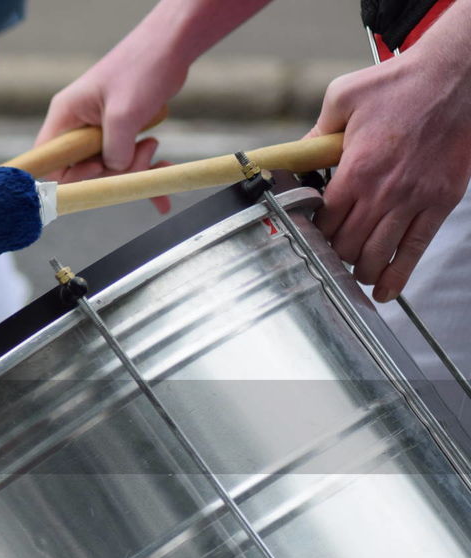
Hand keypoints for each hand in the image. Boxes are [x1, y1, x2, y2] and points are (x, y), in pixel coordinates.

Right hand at [33, 24, 189, 212]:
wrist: (171, 45)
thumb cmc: (142, 67)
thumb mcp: (125, 113)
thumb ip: (115, 150)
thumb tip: (116, 172)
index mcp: (65, 116)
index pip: (49, 159)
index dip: (69, 175)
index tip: (98, 167)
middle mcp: (77, 125)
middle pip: (83, 169)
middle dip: (114, 171)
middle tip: (142, 154)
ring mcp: (99, 130)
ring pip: (109, 167)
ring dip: (135, 167)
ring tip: (154, 147)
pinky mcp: (120, 131)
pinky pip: (126, 159)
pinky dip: (146, 167)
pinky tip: (165, 169)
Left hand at [307, 48, 470, 301]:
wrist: (457, 76)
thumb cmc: (400, 82)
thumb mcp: (343, 98)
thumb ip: (315, 133)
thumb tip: (294, 156)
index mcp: (356, 169)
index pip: (323, 222)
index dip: (312, 235)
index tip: (309, 237)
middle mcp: (384, 191)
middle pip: (346, 246)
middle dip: (333, 255)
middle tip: (329, 255)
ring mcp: (415, 200)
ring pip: (376, 255)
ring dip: (360, 270)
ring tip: (352, 272)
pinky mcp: (441, 202)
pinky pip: (415, 249)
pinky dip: (398, 275)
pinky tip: (385, 290)